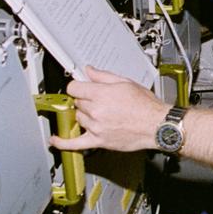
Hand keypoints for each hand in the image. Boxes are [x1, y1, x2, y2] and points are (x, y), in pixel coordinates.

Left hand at [50, 66, 168, 152]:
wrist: (157, 125)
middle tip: (99, 100)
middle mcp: (96, 111)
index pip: (74, 87)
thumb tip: (89, 70)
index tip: (81, 87)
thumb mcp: (126, 82)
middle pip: (77, 102)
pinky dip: (63, 142)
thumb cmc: (146, 105)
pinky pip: (76, 143)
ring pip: (79, 118)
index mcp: (101, 94)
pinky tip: (55, 140)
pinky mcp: (99, 141)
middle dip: (86, 99)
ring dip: (85, 115)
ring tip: (100, 113)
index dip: (78, 85)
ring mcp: (96, 127)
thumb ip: (104, 76)